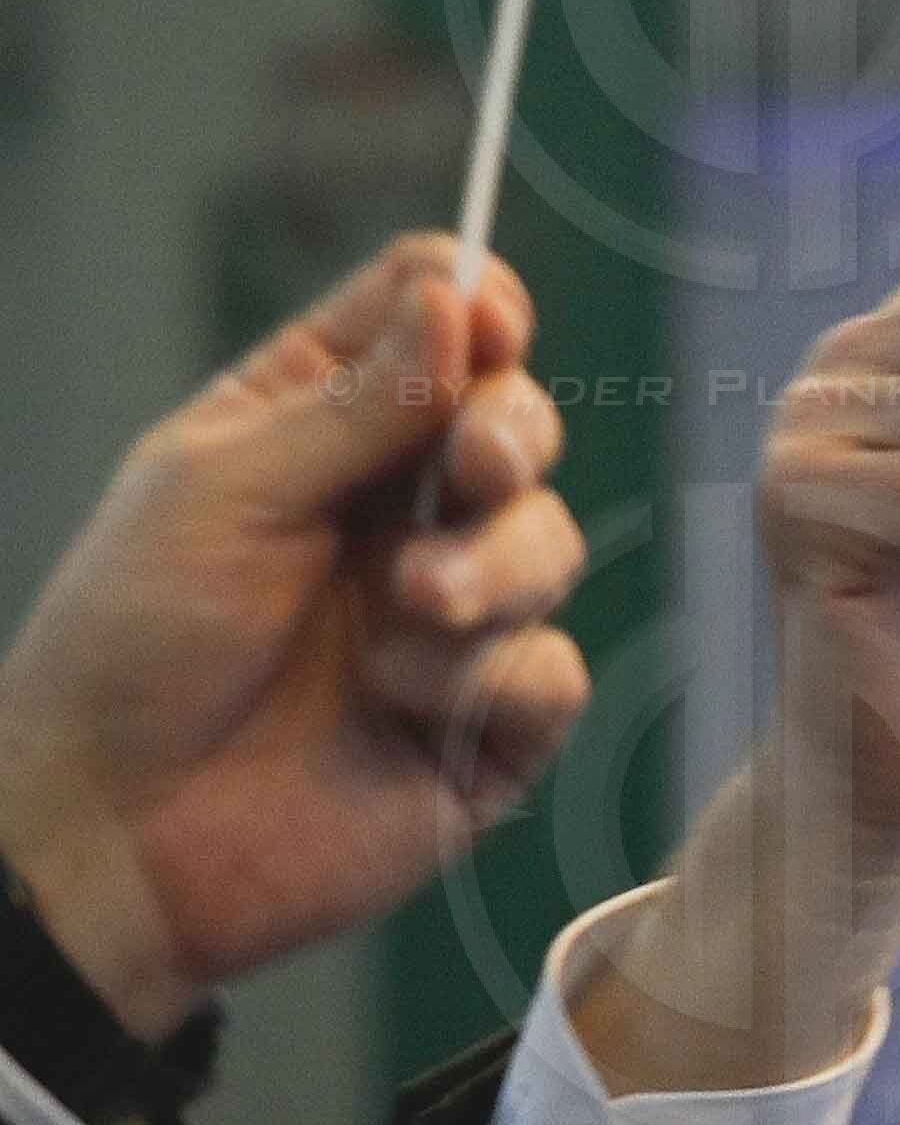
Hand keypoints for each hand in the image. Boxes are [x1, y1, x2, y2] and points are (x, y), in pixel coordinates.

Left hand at [0, 234, 589, 1034]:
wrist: (121, 831)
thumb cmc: (134, 642)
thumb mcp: (227, 487)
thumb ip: (360, 401)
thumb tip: (463, 293)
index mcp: (317, 428)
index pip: (432, 328)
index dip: (474, 310)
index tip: (486, 322)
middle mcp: (394, 512)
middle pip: (518, 424)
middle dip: (511, 438)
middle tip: (468, 469)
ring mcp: (449, 618)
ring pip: (552, 544)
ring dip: (494, 568)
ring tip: (412, 609)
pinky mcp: (488, 725)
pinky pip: (553, 670)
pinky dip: (492, 676)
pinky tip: (403, 702)